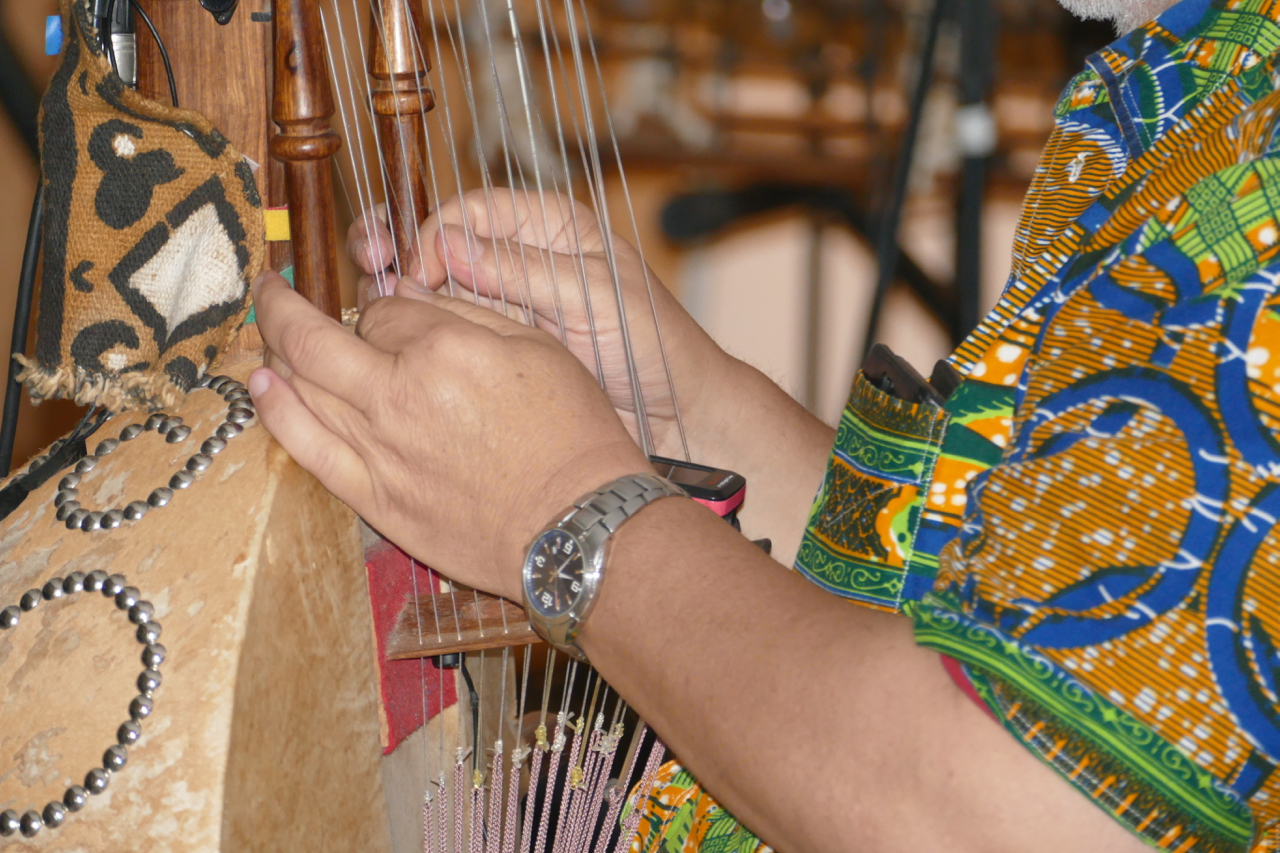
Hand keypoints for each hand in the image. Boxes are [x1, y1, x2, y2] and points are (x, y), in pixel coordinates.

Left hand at [248, 271, 648, 598]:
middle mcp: (398, 395)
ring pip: (299, 388)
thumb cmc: (574, 437)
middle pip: (313, 339)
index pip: (381, 310)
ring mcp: (380, 450)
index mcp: (444, 349)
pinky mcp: (376, 498)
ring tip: (266, 334)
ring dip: (273, 352)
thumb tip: (411, 293)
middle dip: (282, 305)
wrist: (577, 528)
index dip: (379, 306)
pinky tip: (261, 388)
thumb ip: (469, 313)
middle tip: (269, 289)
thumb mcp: (540, 349)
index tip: (387, 314)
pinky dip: (276, 413)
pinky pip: (307, 449)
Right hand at [348, 190, 725, 458]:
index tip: (416, 266)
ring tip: (372, 302)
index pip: (470, 209)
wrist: (676, 415)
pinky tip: (388, 340)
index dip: (433, 231)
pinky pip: (442, 331)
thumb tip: (447, 243)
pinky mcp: (492, 349)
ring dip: (395, 289)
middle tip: (367, 260)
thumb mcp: (593, 298)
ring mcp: (500, 305)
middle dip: (395, 243)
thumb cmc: (654, 346)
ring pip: (430, 284)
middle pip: (436, 237)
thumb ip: (524, 271)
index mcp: (548, 227)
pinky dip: (412, 332)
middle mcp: (516, 259)